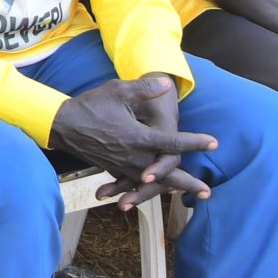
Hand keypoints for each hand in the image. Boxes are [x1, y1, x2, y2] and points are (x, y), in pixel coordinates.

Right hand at [50, 75, 216, 208]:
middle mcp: (134, 157)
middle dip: (189, 182)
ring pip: (153, 182)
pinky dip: (150, 188)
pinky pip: (136, 182)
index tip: (214, 143)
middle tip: (208, 191)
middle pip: (167, 173)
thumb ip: (144, 88)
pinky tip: (159, 190)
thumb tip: (166, 83)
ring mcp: (124, 166)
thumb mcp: (118, 91)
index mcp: (138, 138)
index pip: (174, 143)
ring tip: (190, 194)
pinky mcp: (115, 169)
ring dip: (172, 188)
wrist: (63, 125)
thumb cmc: (91, 105)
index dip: (196, 142)